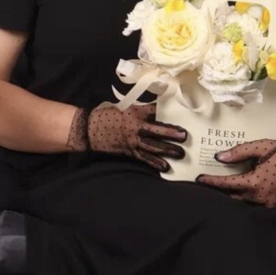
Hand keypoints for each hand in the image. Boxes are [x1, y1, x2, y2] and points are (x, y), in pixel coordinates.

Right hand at [67, 103, 186, 171]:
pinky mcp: (129, 152)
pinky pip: (144, 159)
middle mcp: (135, 127)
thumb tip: (157, 108)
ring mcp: (132, 141)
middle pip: (157, 130)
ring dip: (168, 150)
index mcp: (135, 112)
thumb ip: (141, 108)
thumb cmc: (108, 115)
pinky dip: (155, 163)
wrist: (90, 129)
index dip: (167, 111)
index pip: (155, 111)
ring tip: (180, 154)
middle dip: (172, 134)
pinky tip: (165, 167)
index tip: (180, 111)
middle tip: (185, 136)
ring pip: (153, 146)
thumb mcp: (125, 106)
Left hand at [197, 138, 275, 207]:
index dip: (211, 182)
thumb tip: (218, 158)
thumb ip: (239, 152)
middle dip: (219, 194)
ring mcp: (268, 205)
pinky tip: (240, 196)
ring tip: (220, 192)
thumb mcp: (261, 147)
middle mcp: (259, 197)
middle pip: (232, 198)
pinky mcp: (274, 207)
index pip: (226, 185)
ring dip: (232, 198)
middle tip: (206, 188)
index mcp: (254, 182)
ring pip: (243, 204)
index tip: (199, 179)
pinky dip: (245, 201)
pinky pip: (255, 206)